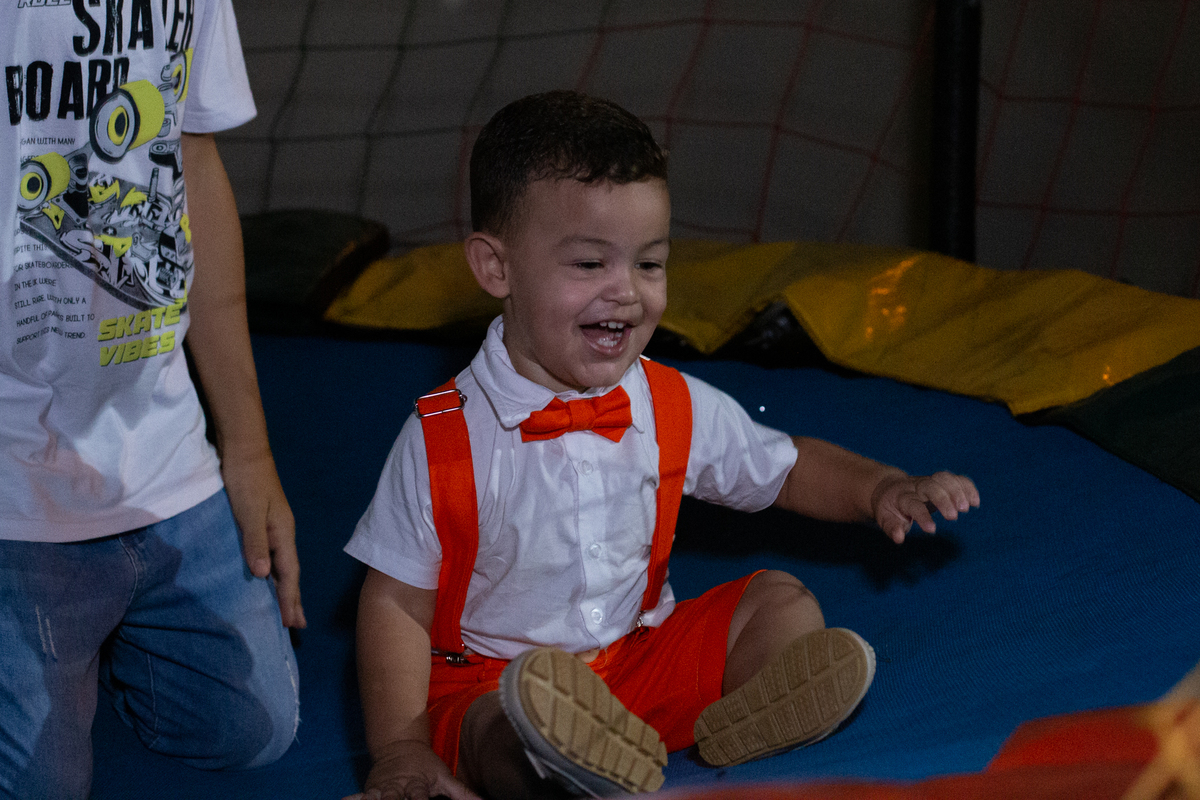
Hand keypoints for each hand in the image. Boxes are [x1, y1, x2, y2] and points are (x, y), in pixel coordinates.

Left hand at [222, 448, 306, 628]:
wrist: (245, 450)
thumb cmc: (246, 480)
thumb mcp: (248, 511)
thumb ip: (255, 541)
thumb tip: (264, 574)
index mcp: (282, 533)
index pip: (288, 573)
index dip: (289, 599)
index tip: (292, 624)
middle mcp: (282, 534)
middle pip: (291, 573)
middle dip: (294, 599)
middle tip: (297, 626)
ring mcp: (275, 528)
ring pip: (284, 566)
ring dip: (286, 589)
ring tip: (288, 609)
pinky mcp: (265, 523)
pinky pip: (275, 557)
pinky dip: (276, 574)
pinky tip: (270, 578)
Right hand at [343, 740, 480, 799]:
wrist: (401, 746)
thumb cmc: (426, 766)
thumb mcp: (445, 778)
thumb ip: (462, 793)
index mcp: (418, 785)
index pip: (420, 799)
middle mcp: (400, 787)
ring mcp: (384, 787)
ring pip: (378, 799)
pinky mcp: (371, 788)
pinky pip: (361, 796)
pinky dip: (353, 799)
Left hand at [871, 470, 979, 543]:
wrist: (888, 488)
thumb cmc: (889, 508)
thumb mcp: (885, 519)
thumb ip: (892, 528)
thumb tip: (899, 538)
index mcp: (901, 497)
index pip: (913, 504)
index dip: (922, 516)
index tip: (932, 531)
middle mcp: (915, 486)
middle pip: (930, 486)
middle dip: (944, 500)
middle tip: (953, 517)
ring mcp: (928, 481)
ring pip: (944, 478)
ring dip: (958, 490)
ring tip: (968, 508)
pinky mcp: (939, 480)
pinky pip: (955, 478)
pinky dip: (967, 486)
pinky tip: (975, 502)